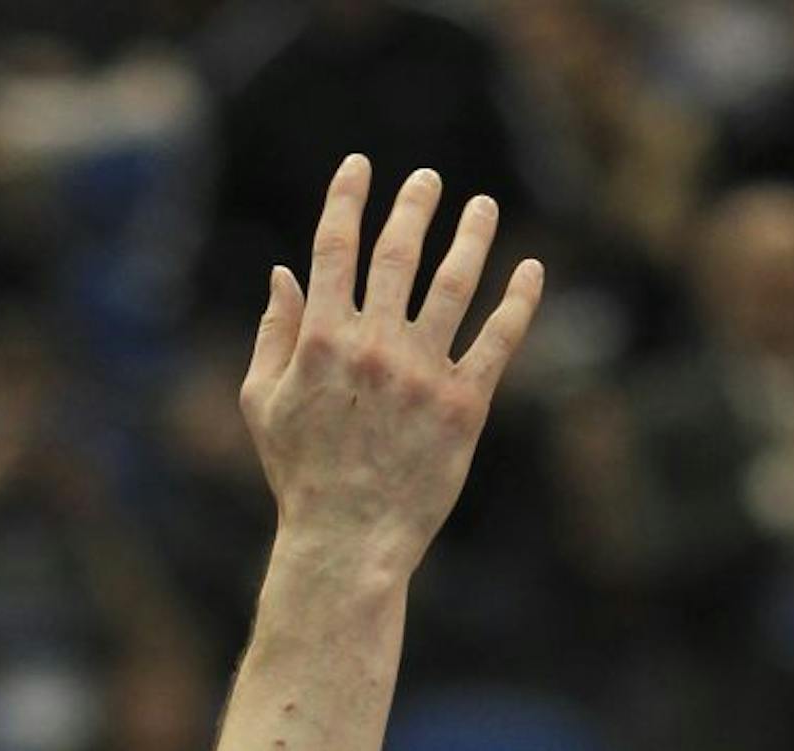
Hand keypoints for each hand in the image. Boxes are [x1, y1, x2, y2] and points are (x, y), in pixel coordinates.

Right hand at [240, 155, 542, 574]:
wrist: (347, 541)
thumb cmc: (300, 476)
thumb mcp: (263, 404)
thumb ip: (273, 334)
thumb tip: (282, 274)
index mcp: (321, 340)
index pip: (334, 249)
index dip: (347, 198)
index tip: (361, 166)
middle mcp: (374, 347)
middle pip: (398, 254)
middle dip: (413, 206)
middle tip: (428, 179)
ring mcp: (422, 374)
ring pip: (455, 284)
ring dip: (471, 236)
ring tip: (482, 207)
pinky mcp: (463, 406)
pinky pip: (498, 340)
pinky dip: (519, 301)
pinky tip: (531, 270)